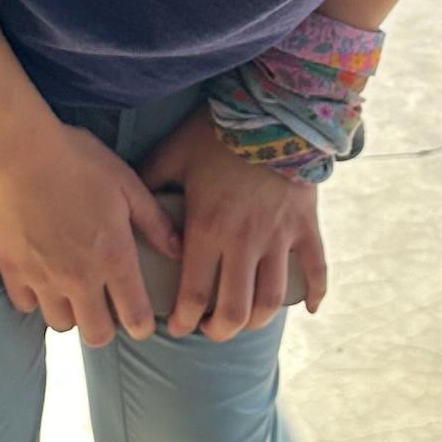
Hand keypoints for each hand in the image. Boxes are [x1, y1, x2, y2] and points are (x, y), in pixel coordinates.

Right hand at [0, 122, 181, 346]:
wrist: (19, 151)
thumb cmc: (78, 161)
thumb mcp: (127, 184)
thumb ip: (155, 222)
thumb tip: (178, 250)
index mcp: (114, 258)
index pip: (135, 318)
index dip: (142, 326)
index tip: (140, 320)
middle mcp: (80, 277)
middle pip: (96, 335)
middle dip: (106, 328)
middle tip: (105, 306)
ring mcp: (43, 278)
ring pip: (60, 324)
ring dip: (70, 313)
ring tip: (72, 291)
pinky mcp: (12, 270)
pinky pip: (25, 305)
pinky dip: (34, 298)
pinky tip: (41, 278)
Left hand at [141, 107, 326, 340]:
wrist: (273, 111)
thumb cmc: (217, 132)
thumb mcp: (173, 153)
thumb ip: (149, 182)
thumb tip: (125, 203)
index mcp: (207, 229)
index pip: (193, 294)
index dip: (184, 320)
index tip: (178, 327)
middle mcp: (244, 242)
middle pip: (234, 309)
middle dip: (219, 330)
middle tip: (209, 329)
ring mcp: (278, 237)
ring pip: (271, 298)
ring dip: (257, 319)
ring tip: (244, 320)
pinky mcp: (305, 227)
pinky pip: (316, 269)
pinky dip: (315, 293)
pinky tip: (309, 308)